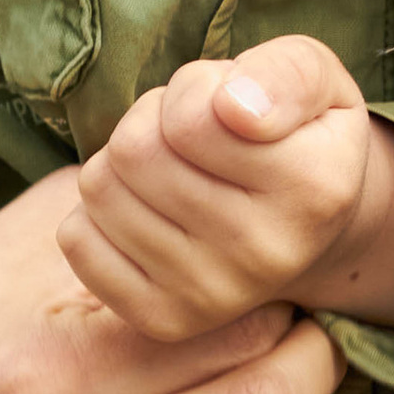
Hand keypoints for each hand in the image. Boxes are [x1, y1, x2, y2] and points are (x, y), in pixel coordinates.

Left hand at [61, 37, 379, 342]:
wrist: (305, 228)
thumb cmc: (296, 131)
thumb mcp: (315, 76)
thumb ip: (286, 73)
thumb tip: (232, 106)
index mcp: (316, 188)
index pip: (188, 117)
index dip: (192, 89)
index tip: (223, 104)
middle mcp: (270, 254)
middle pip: (135, 150)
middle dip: (151, 123)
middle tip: (190, 136)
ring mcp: (215, 297)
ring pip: (100, 189)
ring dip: (123, 163)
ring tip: (171, 169)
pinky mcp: (164, 320)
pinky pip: (78, 238)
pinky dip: (100, 210)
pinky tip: (149, 211)